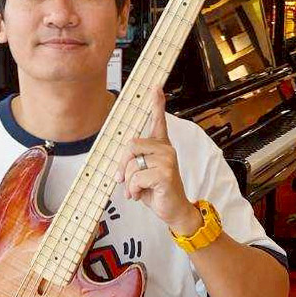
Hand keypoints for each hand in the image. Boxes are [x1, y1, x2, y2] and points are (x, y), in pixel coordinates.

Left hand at [117, 86, 201, 235]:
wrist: (174, 210)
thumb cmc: (157, 191)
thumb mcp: (142, 173)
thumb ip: (135, 161)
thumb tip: (121, 165)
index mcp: (161, 146)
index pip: (158, 120)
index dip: (156, 103)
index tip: (155, 87)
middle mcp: (166, 149)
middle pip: (130, 145)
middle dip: (122, 165)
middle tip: (122, 180)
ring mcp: (167, 160)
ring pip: (132, 164)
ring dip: (128, 183)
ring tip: (136, 190)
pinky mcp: (165, 174)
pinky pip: (136, 178)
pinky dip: (133, 190)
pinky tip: (141, 195)